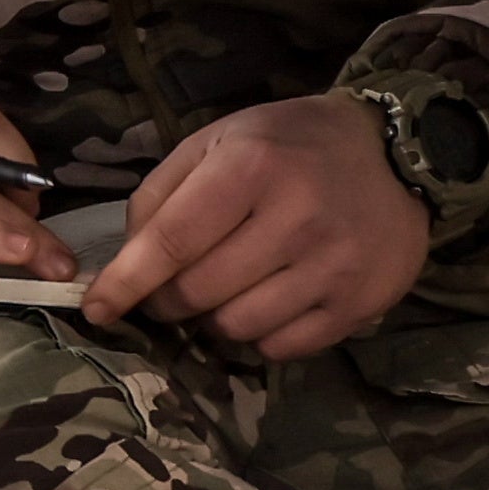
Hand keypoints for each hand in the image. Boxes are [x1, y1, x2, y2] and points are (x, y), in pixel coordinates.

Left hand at [88, 93, 431, 360]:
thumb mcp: (216, 141)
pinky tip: (267, 301)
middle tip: (173, 287)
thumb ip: (161, 195)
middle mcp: (297, 217)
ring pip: (237, 327)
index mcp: (252, 167)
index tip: (96, 309)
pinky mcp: (360, 302)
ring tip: (225, 290)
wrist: (392, 151)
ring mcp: (334, 264)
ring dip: (214, 319)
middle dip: (168, 299)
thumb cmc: (287, 145)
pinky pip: (282, 348)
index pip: (172, 242)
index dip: (126, 283)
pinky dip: (259, 334)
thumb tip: (124, 262)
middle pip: (199, 292)